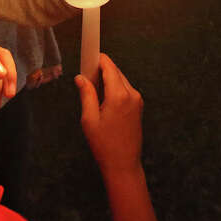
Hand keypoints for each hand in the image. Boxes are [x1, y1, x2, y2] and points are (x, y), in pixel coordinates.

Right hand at [76, 54, 143, 174]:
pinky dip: (114, 89)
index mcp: (119, 95)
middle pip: (115, 71)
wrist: (123, 165)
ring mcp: (137, 100)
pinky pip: (125, 90)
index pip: (109, 66)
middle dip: (101, 70)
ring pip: (120, 80)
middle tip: (85, 77)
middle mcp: (132, 94)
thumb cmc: (104, 145)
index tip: (87, 56)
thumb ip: (86, 94)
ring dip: (108, 80)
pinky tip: (103, 101)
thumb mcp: (89, 119)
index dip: (98, 59)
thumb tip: (81, 77)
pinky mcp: (139, 107)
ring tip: (93, 92)